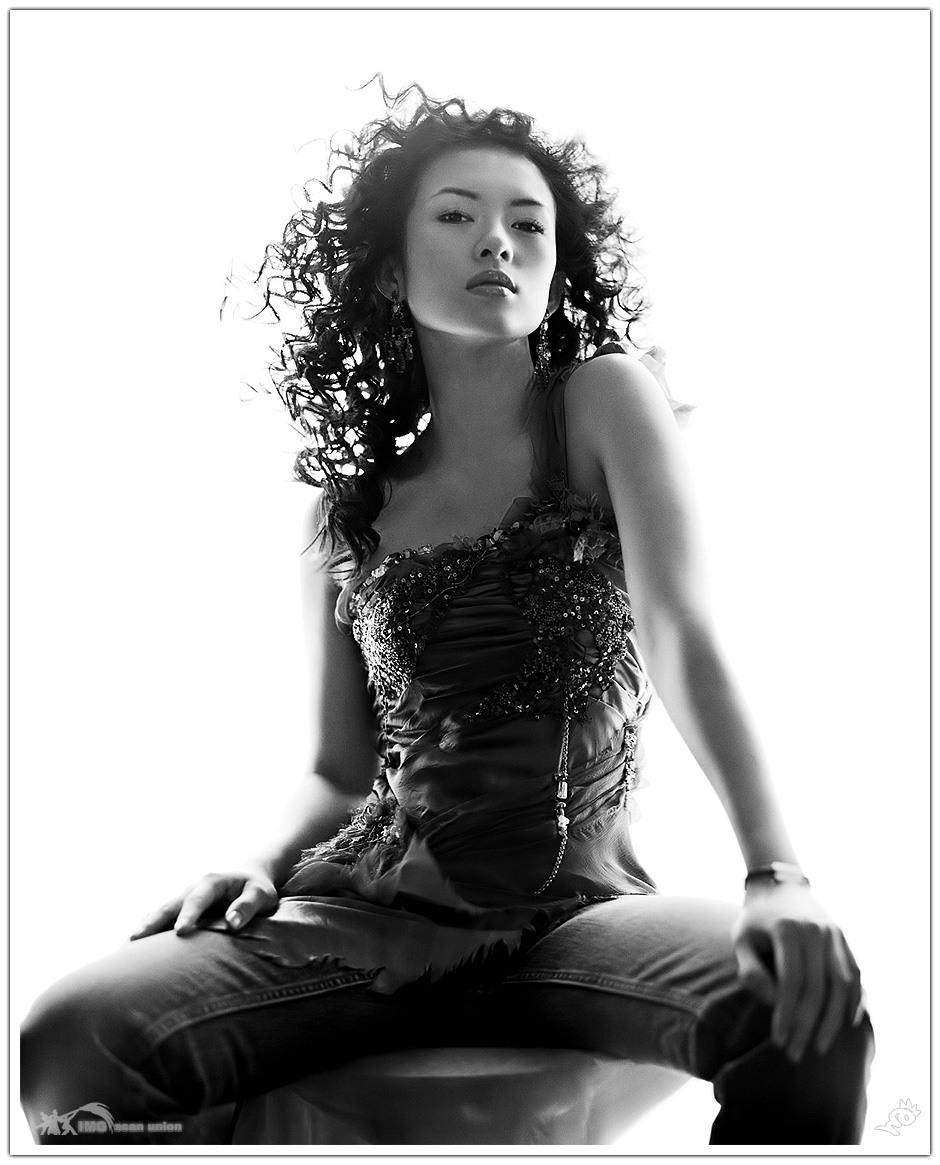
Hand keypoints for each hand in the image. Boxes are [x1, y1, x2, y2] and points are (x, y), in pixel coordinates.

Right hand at [129, 865, 278, 939]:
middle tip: (135, 940)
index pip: (198, 899)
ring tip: (124, 948)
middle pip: (169, 906)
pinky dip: (147, 932)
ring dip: (144, 928)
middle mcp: (192, 889)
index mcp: (212, 882)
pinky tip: (132, 951)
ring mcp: (183, 900)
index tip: (181, 931)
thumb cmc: (256, 889)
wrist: (249, 880)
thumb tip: (233, 923)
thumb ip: (248, 906)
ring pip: (160, 913)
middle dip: (153, 922)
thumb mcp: (261, 894)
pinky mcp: (179, 912)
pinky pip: (160, 921)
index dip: (189, 914)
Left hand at [731, 884, 866, 1062]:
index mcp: (788, 930)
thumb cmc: (755, 918)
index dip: (787, 1017)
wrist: (779, 884)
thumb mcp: (741, 939)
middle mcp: (816, 931)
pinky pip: (854, 974)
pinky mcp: (844, 937)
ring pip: (841, 985)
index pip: (791, 984)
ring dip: (833, 1021)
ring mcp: (834, 933)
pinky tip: (845, 1023)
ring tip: (821, 1046)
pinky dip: (853, 1001)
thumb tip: (773, 1004)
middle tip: (796, 1053)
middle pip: (817, 990)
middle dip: (807, 1026)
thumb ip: (750, 971)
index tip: (779, 1042)